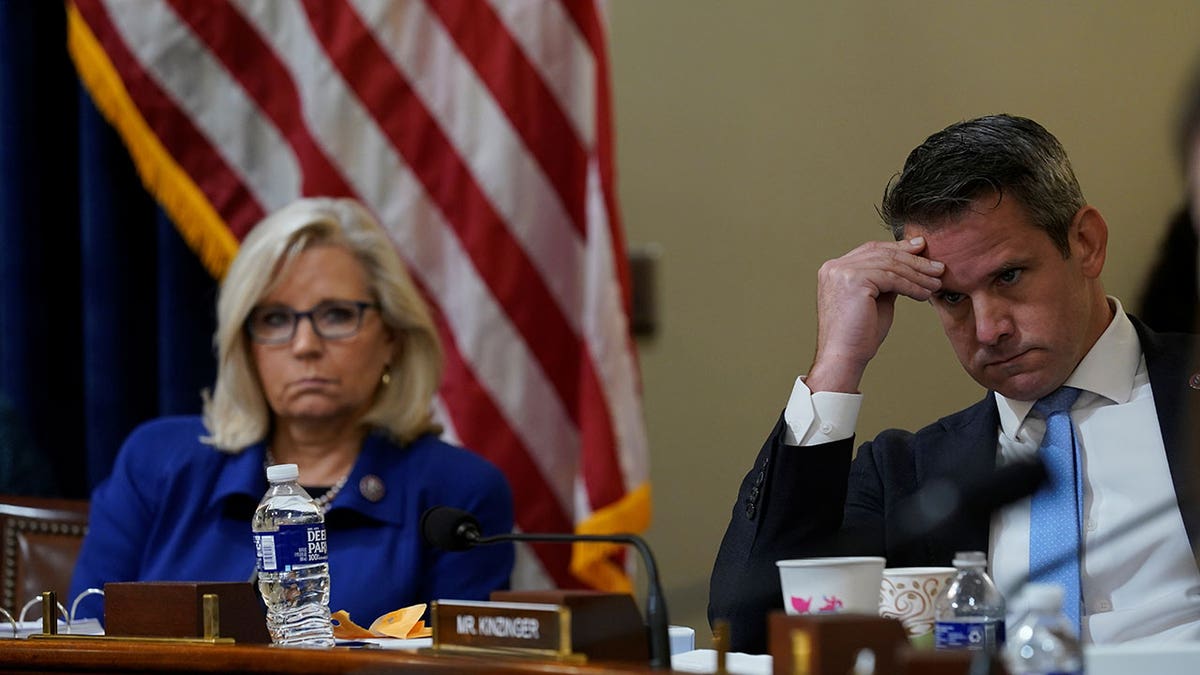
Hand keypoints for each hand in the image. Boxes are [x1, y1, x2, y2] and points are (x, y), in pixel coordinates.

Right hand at [806, 237, 944, 392]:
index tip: (921, 248)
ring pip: (890, 265)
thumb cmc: (859, 335)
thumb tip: (908, 269)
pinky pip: (892, 278)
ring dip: (918, 274)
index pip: (871, 250)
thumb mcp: (875, 300)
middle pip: (882, 254)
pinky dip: (912, 286)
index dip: (897, 248)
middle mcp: (835, 267)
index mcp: (834, 269)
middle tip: (937, 266)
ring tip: (936, 283)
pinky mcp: (853, 280)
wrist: (844, 357)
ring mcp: (842, 272)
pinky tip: (925, 294)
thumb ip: (885, 281)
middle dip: (913, 259)